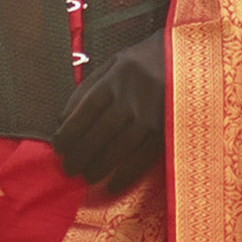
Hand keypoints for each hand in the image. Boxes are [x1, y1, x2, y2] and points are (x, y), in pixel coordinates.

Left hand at [53, 30, 165, 193]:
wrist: (183, 57)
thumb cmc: (142, 62)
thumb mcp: (112, 64)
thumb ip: (86, 89)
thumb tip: (61, 120)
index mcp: (113, 81)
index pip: (84, 111)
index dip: (68, 133)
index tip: (58, 147)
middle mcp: (129, 100)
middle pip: (98, 133)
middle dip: (80, 155)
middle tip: (68, 169)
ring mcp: (149, 117)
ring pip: (118, 148)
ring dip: (99, 166)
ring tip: (86, 177)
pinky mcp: (165, 131)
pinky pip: (143, 158)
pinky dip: (126, 174)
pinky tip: (113, 185)